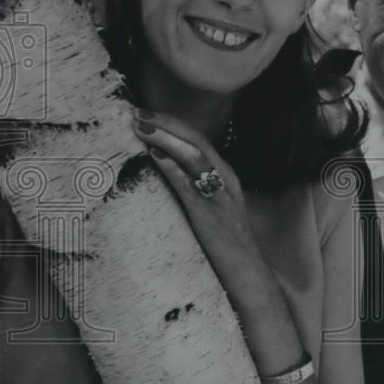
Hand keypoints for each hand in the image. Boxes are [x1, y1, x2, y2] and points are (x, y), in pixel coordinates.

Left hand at [132, 109, 261, 285]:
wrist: (247, 271)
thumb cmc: (225, 242)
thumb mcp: (211, 207)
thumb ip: (194, 186)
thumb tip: (165, 169)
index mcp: (225, 174)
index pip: (198, 138)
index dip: (171, 123)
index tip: (146, 113)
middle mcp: (225, 178)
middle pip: (196, 140)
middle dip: (165, 123)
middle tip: (136, 112)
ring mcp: (219, 194)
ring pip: (194, 155)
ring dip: (166, 137)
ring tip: (141, 126)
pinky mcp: (210, 213)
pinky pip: (190, 184)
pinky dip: (172, 166)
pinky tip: (155, 155)